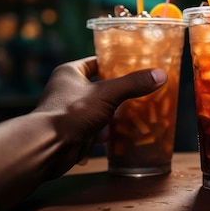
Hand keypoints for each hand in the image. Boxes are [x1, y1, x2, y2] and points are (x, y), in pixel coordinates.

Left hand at [32, 56, 166, 175]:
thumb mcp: (108, 94)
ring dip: (116, 114)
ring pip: (99, 110)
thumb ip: (134, 84)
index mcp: (70, 73)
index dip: (115, 63)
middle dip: (120, 92)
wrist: (48, 148)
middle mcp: (67, 91)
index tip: (135, 65)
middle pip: (100, 87)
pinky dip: (108, 132)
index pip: (96, 62)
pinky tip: (125, 133)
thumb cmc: (72, 113)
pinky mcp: (73, 133)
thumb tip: (161, 74)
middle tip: (143, 90)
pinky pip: (96, 129)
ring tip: (140, 111)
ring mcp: (70, 113)